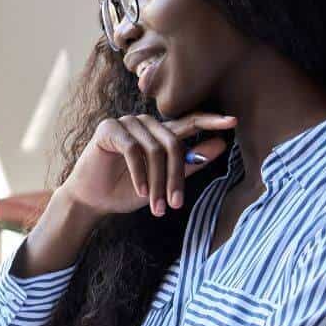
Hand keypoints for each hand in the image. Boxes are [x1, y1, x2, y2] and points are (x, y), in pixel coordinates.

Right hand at [62, 112, 236, 217]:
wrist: (92, 200)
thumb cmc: (126, 191)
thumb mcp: (163, 181)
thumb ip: (190, 163)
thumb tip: (221, 145)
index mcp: (159, 132)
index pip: (189, 122)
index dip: (210, 121)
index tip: (233, 121)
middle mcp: (145, 123)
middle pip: (173, 142)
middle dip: (176, 176)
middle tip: (176, 204)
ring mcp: (126, 122)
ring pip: (154, 148)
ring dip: (157, 180)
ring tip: (156, 205)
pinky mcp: (108, 129)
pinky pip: (133, 149)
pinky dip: (139, 173)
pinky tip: (139, 191)